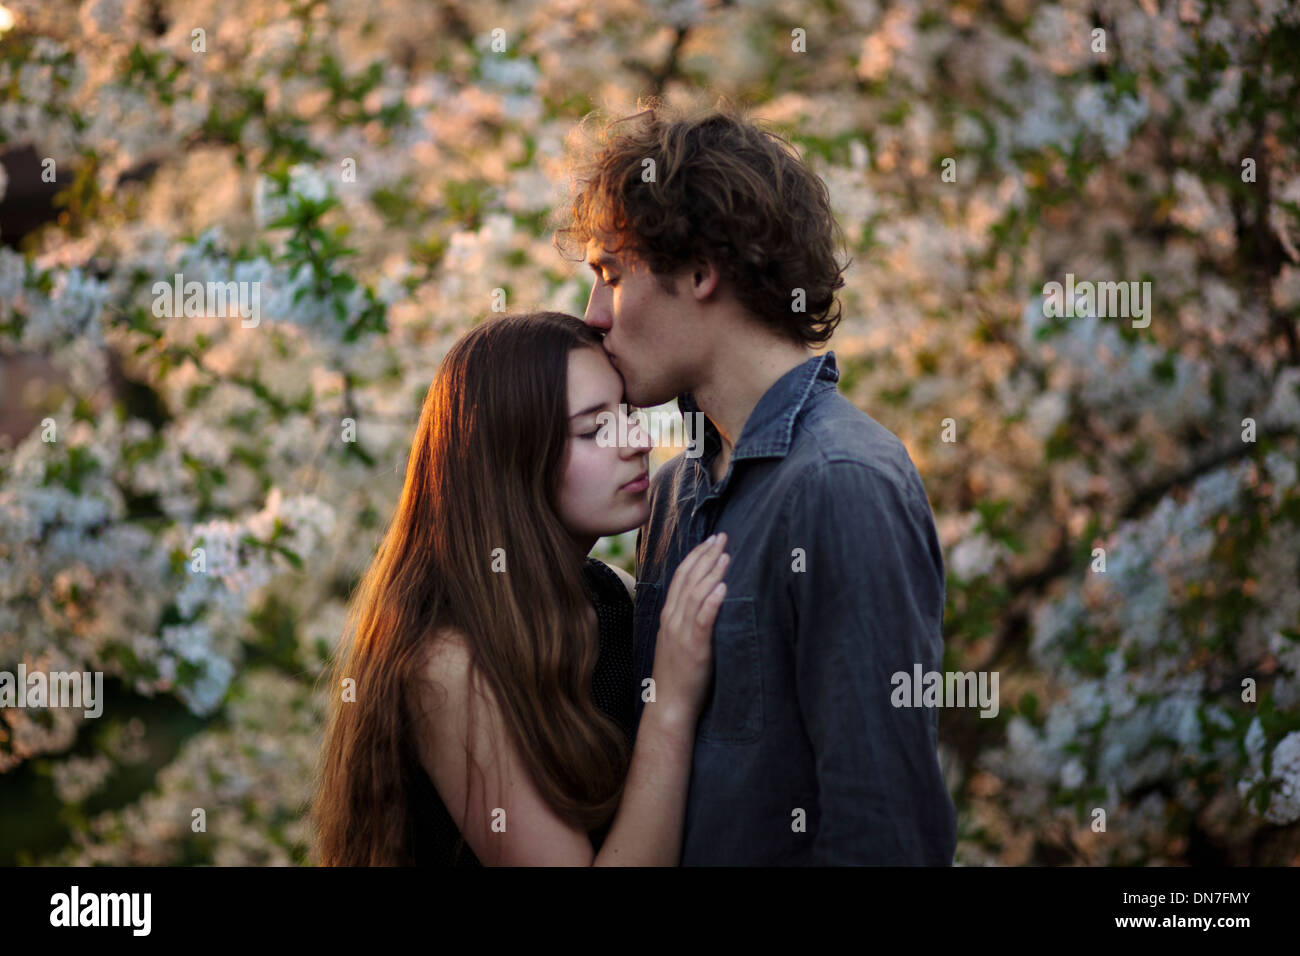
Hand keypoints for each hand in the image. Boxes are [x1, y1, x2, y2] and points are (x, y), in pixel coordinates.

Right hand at [650, 532, 728, 724]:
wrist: (668, 705)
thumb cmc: (678, 675)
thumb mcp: (677, 641)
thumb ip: (687, 620)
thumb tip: (705, 601)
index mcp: (668, 616)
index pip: (680, 577)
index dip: (695, 556)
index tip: (710, 540)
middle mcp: (672, 620)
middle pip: (688, 579)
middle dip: (706, 556)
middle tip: (722, 537)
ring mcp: (681, 633)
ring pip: (695, 594)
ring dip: (711, 572)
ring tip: (726, 555)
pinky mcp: (694, 648)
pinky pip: (703, 620)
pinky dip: (712, 602)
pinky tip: (723, 588)